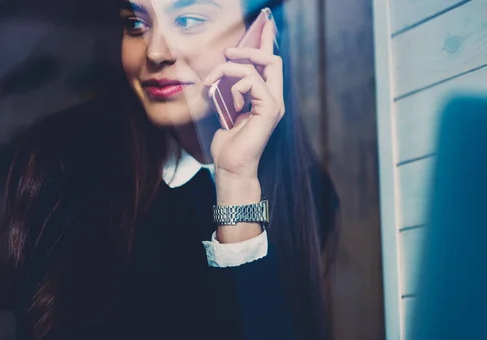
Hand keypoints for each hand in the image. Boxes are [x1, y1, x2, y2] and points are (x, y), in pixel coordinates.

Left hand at [203, 19, 283, 183]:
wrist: (230, 166)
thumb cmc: (227, 143)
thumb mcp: (224, 109)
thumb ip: (227, 91)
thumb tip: (219, 74)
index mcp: (265, 98)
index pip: (270, 65)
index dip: (266, 44)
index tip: (262, 26)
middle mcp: (273, 99)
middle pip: (272, 60)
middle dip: (250, 49)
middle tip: (229, 52)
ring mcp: (274, 104)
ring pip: (259, 67)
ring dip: (230, 69)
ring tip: (212, 82)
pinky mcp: (269, 109)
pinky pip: (252, 81)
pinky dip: (234, 85)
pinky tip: (226, 102)